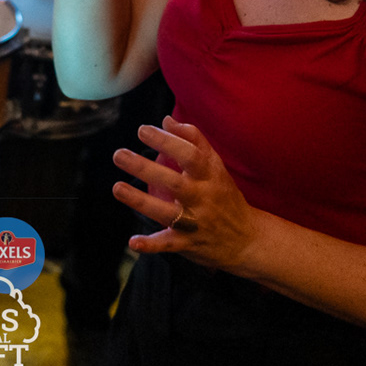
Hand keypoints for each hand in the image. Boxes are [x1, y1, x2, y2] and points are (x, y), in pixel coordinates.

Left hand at [112, 116, 261, 272]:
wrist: (247, 239)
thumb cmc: (224, 195)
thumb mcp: (216, 166)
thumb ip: (194, 141)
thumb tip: (166, 120)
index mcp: (210, 175)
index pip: (190, 154)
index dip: (167, 141)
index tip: (143, 130)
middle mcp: (203, 197)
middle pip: (174, 182)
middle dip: (145, 169)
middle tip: (120, 155)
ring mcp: (196, 222)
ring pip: (167, 212)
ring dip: (140, 201)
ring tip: (117, 188)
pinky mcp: (189, 243)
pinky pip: (169, 244)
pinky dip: (151, 245)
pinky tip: (133, 241)